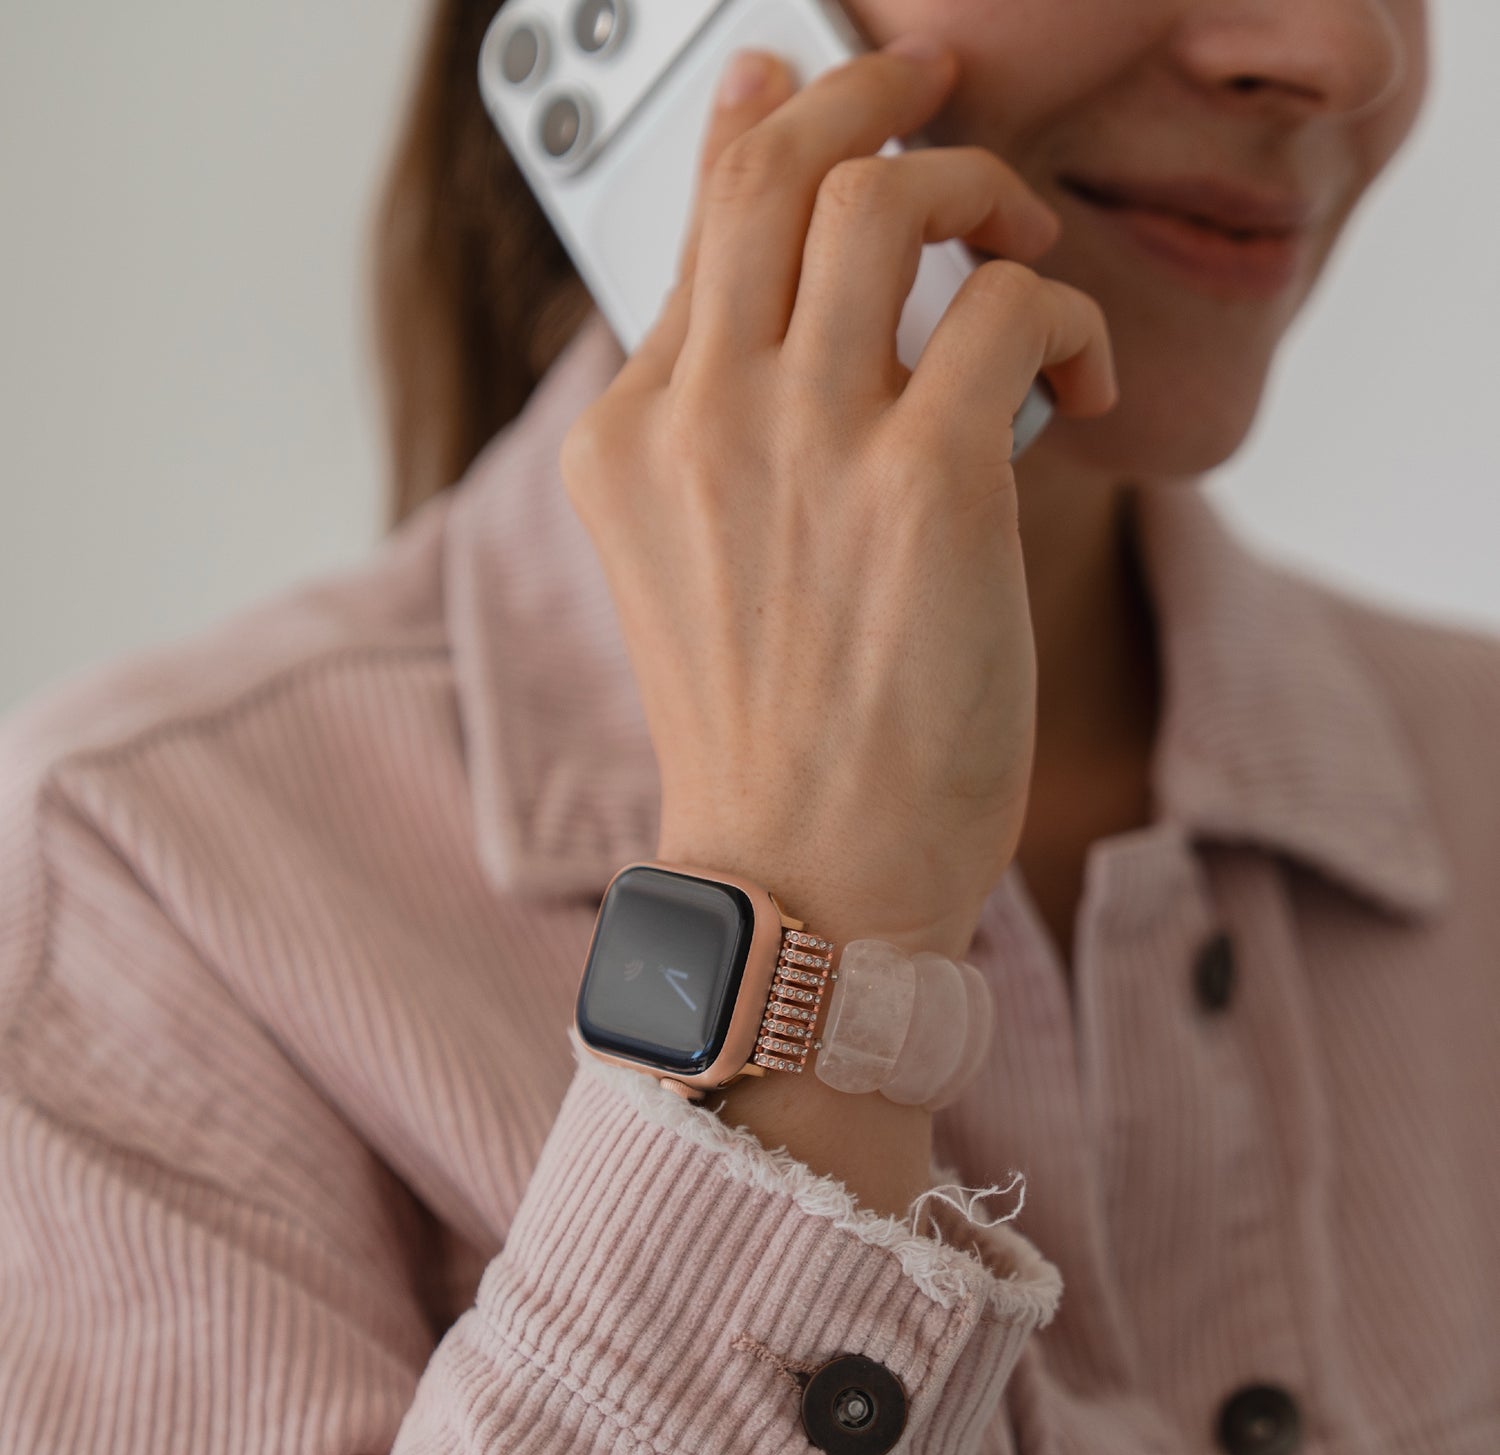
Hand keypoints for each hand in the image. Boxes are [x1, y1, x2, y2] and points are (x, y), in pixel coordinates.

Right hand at [559, 35, 1117, 961]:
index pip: (699, 221)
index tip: (819, 83)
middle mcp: (699, 419)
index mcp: (629, 437)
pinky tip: (1077, 379)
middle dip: (876, 92)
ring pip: (893, 197)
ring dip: (984, 187)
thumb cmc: (764, 734)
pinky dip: (1068, 316)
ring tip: (1021, 245)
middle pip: (781, 166)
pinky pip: (1014, 308)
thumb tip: (759, 286)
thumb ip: (715, 416)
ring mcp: (804, 446)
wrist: (801, 879)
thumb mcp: (694, 564)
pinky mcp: (924, 488)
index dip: (770, 127)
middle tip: (941, 84)